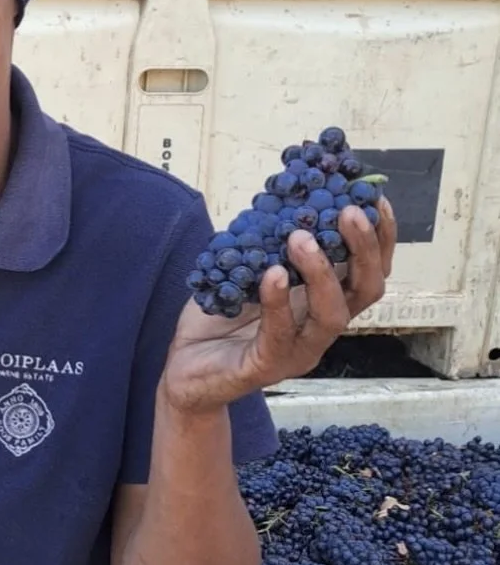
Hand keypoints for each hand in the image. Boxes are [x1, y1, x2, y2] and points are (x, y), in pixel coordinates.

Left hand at [161, 198, 397, 413]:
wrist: (185, 369)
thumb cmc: (220, 318)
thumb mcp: (248, 271)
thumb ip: (270, 242)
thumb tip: (284, 195)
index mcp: (321, 303)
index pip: (367, 272)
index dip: (380, 239)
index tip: (376, 201)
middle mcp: (319, 328)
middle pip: (365, 292)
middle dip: (363, 249)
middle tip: (348, 213)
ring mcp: (297, 351)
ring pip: (332, 316)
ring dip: (321, 272)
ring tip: (301, 238)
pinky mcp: (266, 366)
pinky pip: (280, 334)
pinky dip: (278, 302)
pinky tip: (271, 274)